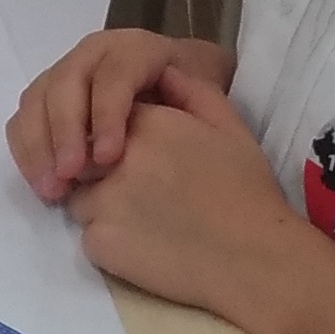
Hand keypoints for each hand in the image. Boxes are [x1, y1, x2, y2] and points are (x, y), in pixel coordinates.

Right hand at [7, 30, 233, 202]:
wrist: (175, 97)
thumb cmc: (192, 102)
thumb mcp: (206, 95)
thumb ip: (195, 99)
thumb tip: (173, 109)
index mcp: (134, 49)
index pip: (113, 76)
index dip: (107, 114)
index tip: (110, 159)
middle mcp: (93, 55)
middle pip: (66, 84)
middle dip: (65, 131)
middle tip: (71, 175)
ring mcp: (64, 74)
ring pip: (37, 99)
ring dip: (39, 146)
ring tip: (52, 188)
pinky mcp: (45, 99)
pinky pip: (22, 119)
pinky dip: (27, 152)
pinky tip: (41, 183)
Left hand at [62, 69, 327, 333]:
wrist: (254, 259)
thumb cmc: (248, 193)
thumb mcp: (230, 127)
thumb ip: (191, 91)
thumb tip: (162, 74)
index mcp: (148, 124)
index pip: (105, 117)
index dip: (119, 137)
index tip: (145, 158)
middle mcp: (117, 157)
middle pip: (83, 155)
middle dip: (101, 170)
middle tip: (145, 191)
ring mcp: (103, 202)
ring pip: (79, 196)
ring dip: (100, 204)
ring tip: (145, 218)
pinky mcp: (99, 243)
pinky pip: (88, 235)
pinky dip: (109, 238)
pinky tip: (144, 244)